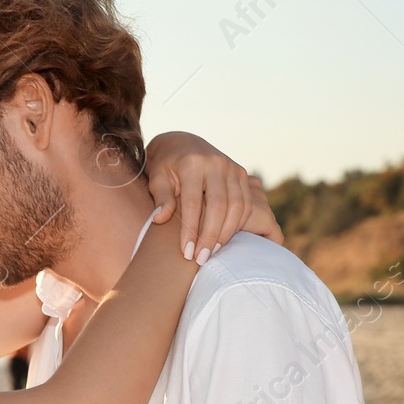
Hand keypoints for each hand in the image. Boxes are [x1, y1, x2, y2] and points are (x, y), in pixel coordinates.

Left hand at [145, 131, 284, 262]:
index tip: (186, 253)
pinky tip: (223, 240)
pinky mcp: (241, 174)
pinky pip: (246, 203)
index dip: (190, 230)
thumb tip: (160, 218)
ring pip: (237, 206)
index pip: (193, 202)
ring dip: (226, 233)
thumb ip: (161, 197)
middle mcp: (216, 163)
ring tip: (212, 253)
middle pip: (219, 206)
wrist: (183, 144)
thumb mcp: (157, 179)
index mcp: (192, 163)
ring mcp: (232, 167)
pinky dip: (237, 224)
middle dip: (210, 236)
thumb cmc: (166, 167)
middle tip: (201, 259)